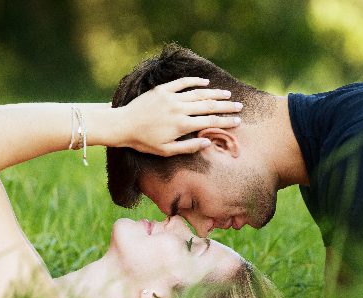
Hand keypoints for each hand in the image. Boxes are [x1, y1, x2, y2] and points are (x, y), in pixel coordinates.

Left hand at [119, 77, 242, 155]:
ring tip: (227, 95)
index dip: (226, 121)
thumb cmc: (144, 142)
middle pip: (208, 106)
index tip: (238, 121)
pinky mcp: (162, 90)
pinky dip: (195, 82)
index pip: (210, 122)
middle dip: (226, 107)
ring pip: (198, 93)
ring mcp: (171, 97)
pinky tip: (205, 83)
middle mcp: (179, 109)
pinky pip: (182, 83)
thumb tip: (208, 142)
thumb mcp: (166, 150)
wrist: (123, 125)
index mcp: (182, 125)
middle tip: (239, 106)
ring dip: (215, 93)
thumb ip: (188, 147)